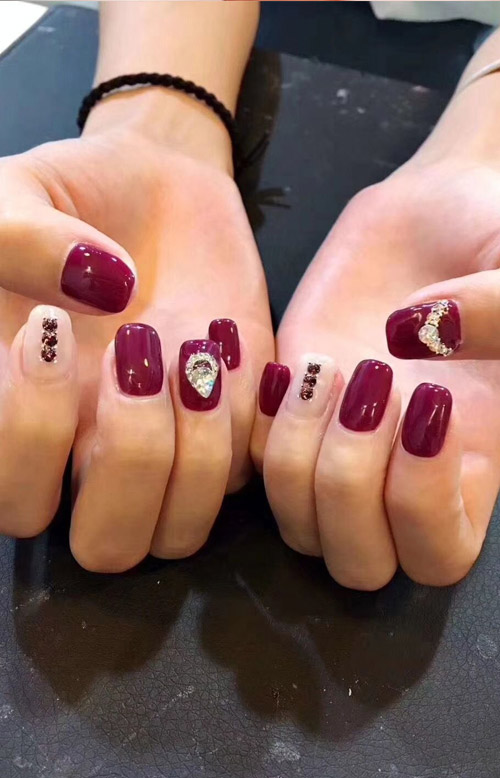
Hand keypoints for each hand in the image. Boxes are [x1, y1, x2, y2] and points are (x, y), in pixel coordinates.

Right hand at [0, 123, 272, 570]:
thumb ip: (17, 238)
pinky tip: (229, 336)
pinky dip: (248, 412)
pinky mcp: (233, 422)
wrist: (152, 182)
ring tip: (192, 344)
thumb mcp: (14, 199)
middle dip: (130, 461)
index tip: (50, 331)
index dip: (29, 436)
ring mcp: (168, 446)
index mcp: (23, 416)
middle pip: (107, 545)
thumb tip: (103, 289)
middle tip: (135, 352)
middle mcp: (92, 453)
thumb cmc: (67, 197)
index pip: (16, 502)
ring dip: (197, 444)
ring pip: (184, 529)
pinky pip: (249, 469)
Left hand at [252, 108, 499, 588]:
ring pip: (296, 523)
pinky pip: (255, 461)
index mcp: (472, 463)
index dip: (424, 504)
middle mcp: (399, 473)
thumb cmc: (490, 239)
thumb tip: (417, 334)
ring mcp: (338, 445)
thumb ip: (498, 308)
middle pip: (357, 562)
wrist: (431, 214)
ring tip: (330, 369)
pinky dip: (266, 423)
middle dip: (349, 485)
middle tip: (372, 387)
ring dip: (302, 453)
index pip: (438, 555)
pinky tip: (298, 366)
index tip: (430, 406)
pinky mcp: (290, 409)